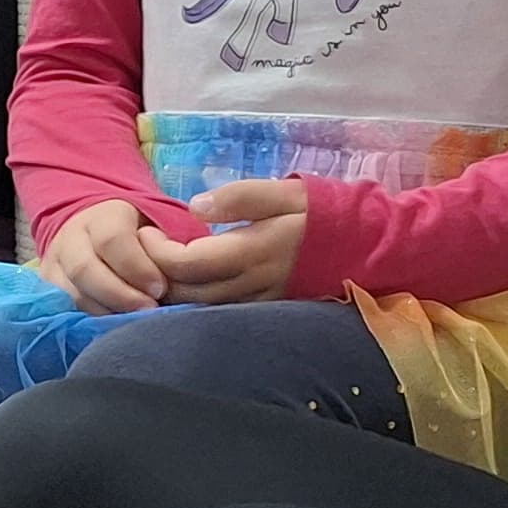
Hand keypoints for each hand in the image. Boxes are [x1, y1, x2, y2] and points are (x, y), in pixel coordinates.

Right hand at [43, 198, 177, 315]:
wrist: (95, 231)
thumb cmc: (141, 232)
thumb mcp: (159, 224)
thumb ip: (172, 245)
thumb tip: (187, 274)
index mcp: (103, 215)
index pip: (112, 240)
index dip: (137, 267)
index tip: (160, 288)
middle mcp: (71, 236)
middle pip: (85, 269)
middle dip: (120, 295)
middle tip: (149, 310)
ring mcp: (55, 262)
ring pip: (72, 293)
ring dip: (106, 312)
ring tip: (135, 324)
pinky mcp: (48, 287)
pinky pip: (66, 309)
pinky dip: (91, 320)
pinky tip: (115, 327)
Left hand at [148, 178, 308, 305]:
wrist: (366, 245)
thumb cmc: (321, 212)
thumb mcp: (284, 193)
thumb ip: (240, 197)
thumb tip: (196, 207)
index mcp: (253, 252)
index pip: (186, 263)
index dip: (156, 252)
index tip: (145, 232)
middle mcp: (253, 284)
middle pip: (185, 292)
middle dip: (154, 275)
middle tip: (142, 251)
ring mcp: (259, 303)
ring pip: (199, 309)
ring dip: (171, 292)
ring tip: (155, 267)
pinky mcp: (264, 310)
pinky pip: (218, 314)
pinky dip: (193, 303)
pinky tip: (183, 286)